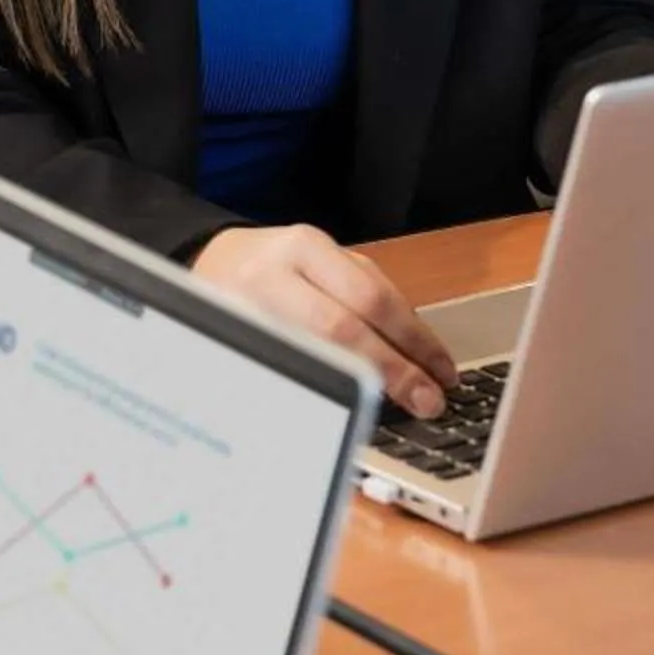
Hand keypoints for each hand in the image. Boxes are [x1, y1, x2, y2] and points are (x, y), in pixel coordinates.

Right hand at [190, 224, 453, 417]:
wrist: (209, 263)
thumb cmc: (279, 269)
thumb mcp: (321, 262)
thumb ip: (364, 295)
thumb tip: (419, 352)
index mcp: (305, 248)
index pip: (372, 297)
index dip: (415, 340)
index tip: (444, 374)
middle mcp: (272, 275)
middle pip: (343, 328)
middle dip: (394, 370)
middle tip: (427, 402)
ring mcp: (245, 311)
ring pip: (313, 354)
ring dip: (361, 385)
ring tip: (395, 406)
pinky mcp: (230, 342)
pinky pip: (285, 372)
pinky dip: (321, 390)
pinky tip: (344, 405)